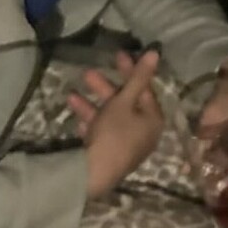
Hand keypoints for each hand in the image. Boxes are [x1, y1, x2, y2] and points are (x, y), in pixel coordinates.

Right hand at [69, 48, 163, 199]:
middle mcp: (143, 133)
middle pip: (125, 103)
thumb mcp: (124, 102)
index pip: (144, 89)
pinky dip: (90, 123)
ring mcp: (126, 145)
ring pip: (110, 118)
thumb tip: (156, 52)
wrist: (94, 175)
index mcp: (153, 120)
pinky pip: (102, 133)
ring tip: (71, 94)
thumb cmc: (114, 134)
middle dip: (105, 88)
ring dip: (92, 105)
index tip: (118, 55)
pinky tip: (75, 118)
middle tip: (88, 73)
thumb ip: (138, 77)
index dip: (131, 71)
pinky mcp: (111, 154)